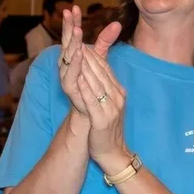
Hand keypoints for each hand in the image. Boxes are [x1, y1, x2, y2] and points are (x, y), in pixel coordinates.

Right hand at [59, 6, 122, 117]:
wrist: (90, 107)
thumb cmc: (92, 81)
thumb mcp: (100, 58)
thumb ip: (105, 41)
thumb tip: (117, 23)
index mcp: (73, 53)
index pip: (72, 34)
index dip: (73, 21)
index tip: (74, 7)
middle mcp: (67, 61)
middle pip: (67, 40)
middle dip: (68, 26)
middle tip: (69, 12)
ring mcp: (66, 73)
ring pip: (68, 55)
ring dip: (72, 43)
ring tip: (76, 30)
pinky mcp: (68, 85)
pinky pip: (70, 73)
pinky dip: (75, 63)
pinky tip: (78, 53)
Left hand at [76, 46, 128, 172]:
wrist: (113, 153)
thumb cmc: (108, 129)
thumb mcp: (109, 105)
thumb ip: (105, 87)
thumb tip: (97, 71)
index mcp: (118, 93)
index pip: (105, 69)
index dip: (93, 55)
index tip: (81, 41)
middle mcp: (117, 98)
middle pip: (101, 73)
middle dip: (88, 56)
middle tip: (76, 40)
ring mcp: (110, 109)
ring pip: (96, 84)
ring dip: (85, 67)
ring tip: (75, 53)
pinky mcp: (101, 120)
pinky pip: (91, 101)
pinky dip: (85, 89)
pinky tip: (77, 79)